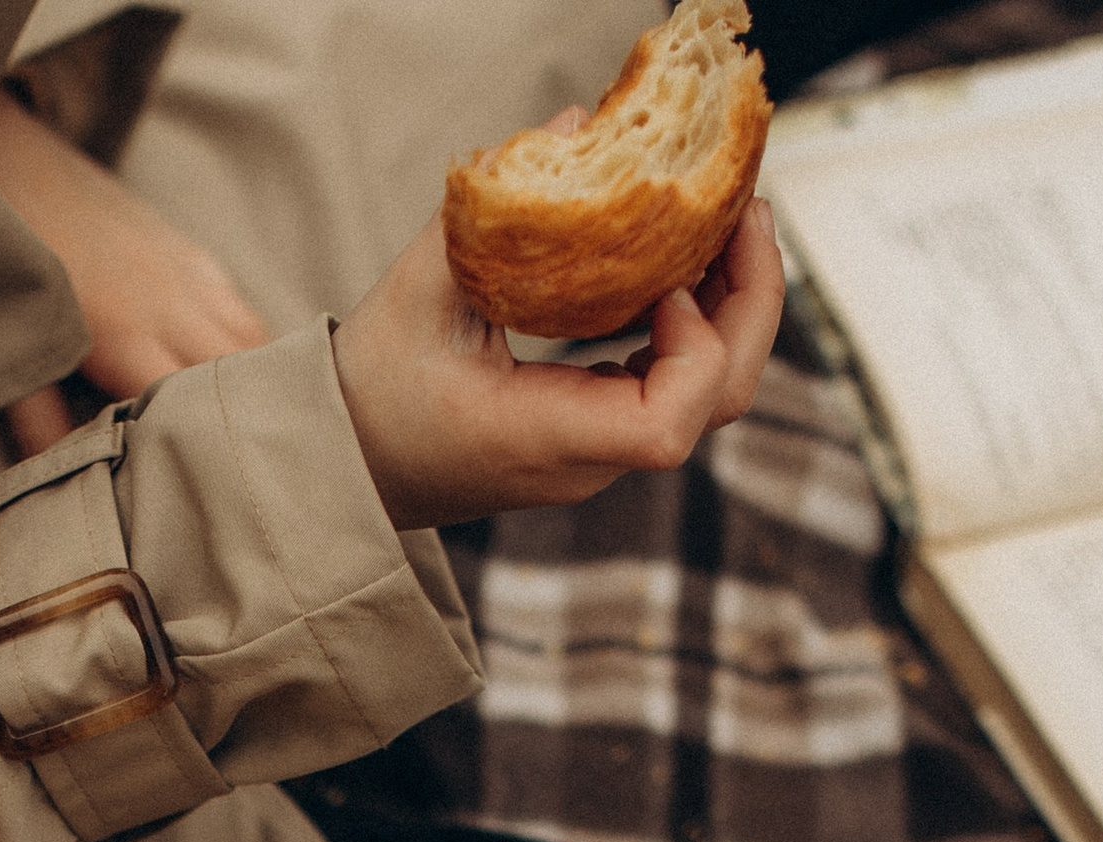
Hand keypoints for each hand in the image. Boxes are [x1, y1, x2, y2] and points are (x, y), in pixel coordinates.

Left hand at [0, 85, 268, 458]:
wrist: (6, 156)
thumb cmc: (7, 254)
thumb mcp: (17, 341)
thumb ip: (39, 418)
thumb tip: (53, 483)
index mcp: (131, 334)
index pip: (195, 409)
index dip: (207, 451)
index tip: (214, 489)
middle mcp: (174, 302)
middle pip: (241, 379)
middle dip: (247, 427)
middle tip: (248, 476)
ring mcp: (187, 271)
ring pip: (253, 342)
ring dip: (257, 388)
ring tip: (251, 437)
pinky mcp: (188, 251)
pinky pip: (240, 309)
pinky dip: (250, 348)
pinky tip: (238, 378)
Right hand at [333, 198, 783, 528]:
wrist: (349, 459)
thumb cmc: (372, 388)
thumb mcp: (419, 290)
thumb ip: (491, 208)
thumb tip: (576, 121)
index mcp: (543, 440)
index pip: (667, 426)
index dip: (696, 349)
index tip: (670, 283)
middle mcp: (586, 459)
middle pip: (719, 402)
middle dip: (753, 301)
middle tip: (746, 209)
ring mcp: (600, 451)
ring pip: (712, 395)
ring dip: (735, 304)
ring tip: (729, 221)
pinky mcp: (599, 431)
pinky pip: (678, 381)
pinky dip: (700, 318)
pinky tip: (686, 257)